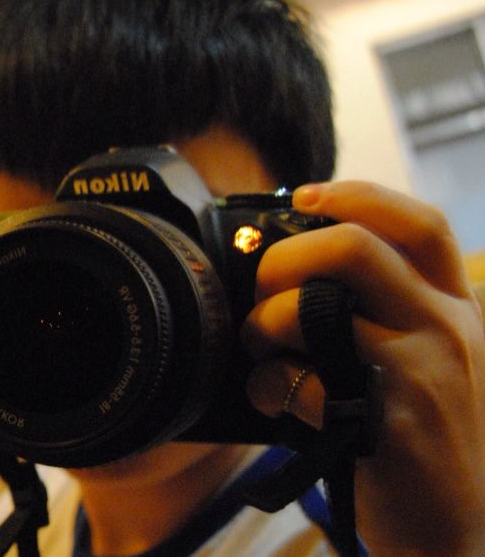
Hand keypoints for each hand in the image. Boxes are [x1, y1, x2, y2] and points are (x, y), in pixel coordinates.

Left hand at [242, 181, 484, 554]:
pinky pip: (300, 381)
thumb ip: (385, 308)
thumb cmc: (426, 429)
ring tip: (258, 346)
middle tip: (263, 289)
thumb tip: (299, 268)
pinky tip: (268, 396)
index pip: (418, 222)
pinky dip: (268, 384)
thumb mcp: (430, 355)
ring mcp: (422, 374)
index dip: (357, 194)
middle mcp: (447, 327)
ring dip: (265, 322)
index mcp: (455, 304)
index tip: (304, 194)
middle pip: (353, 248)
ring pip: (314, 309)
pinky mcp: (387, 423)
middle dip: (285, 259)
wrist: (459, 528)